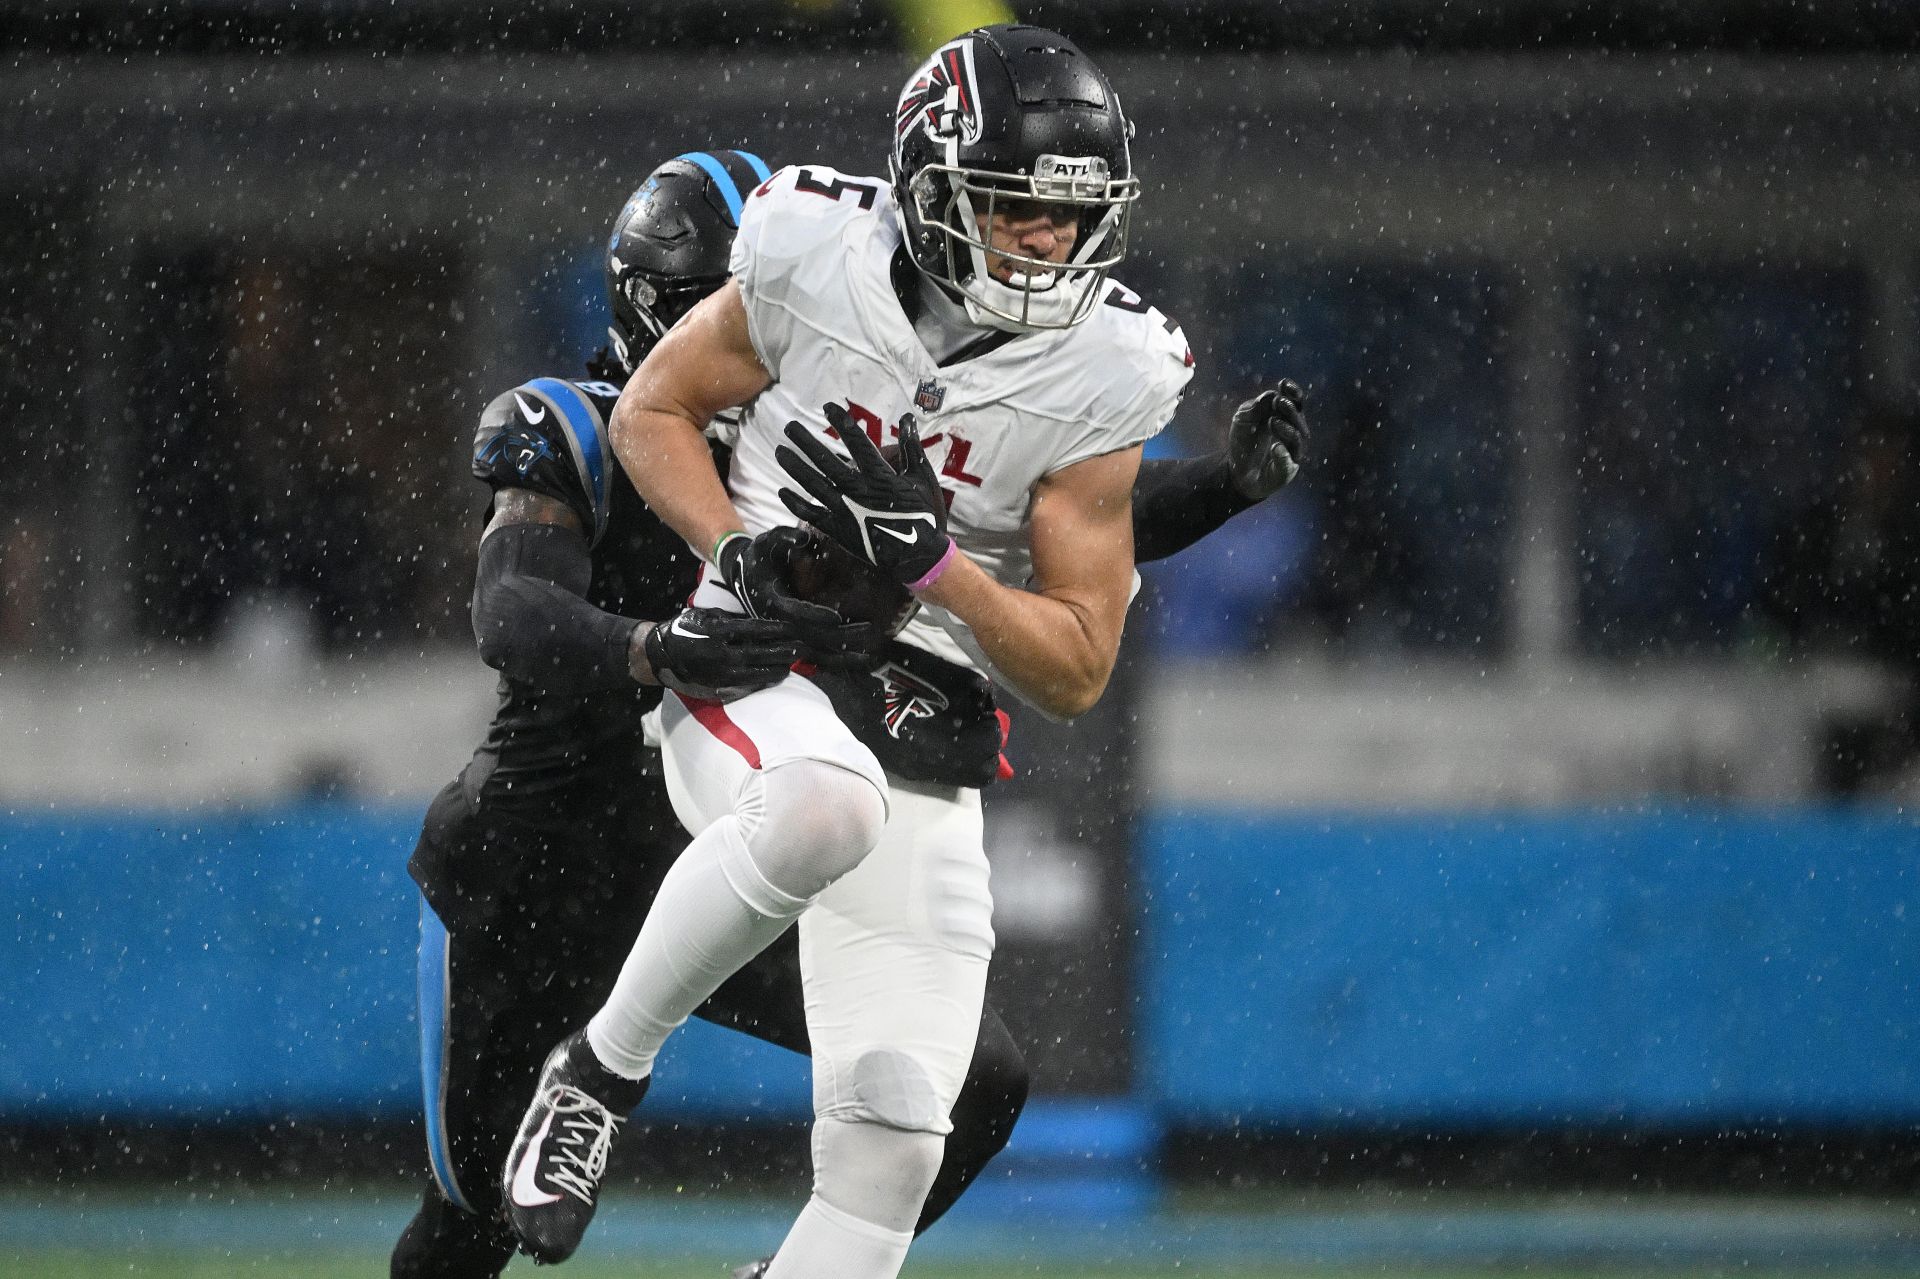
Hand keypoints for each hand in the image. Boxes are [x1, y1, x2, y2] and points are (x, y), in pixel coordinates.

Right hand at [638, 606, 804, 700]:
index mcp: (717, 632)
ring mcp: (719, 673)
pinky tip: (774, 677)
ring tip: (791, 665)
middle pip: (759, 653)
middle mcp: (720, 654)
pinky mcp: (718, 686)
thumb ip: (731, 619)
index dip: (775, 630)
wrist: (661, 655)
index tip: (792, 628)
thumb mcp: (705, 616)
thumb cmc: (685, 629)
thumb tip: (759, 620)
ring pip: (755, 673)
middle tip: (801, 649)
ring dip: (776, 669)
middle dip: (782, 651)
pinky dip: (762, 681)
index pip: (754, 630)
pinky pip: (745, 684)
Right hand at [720, 526, 885, 668]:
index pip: (796, 610)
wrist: (743, 573)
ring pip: (812, 650)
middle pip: (809, 634)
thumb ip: (785, 537)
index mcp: (771, 599)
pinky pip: (813, 652)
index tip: (837, 617)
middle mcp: (778, 620)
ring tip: (867, 656)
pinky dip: (833, 659)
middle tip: (866, 631)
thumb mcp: (768, 541)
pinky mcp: (790, 636)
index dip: (816, 614)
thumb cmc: (759, 556)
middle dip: (838, 636)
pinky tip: (854, 661)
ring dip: (839, 655)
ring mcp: (784, 631)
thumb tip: (803, 538)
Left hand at [775, 403, 952, 587]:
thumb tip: (907, 418)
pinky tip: (783, 491)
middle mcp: (858, 490)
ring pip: (814, 484)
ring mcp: (845, 510)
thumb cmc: (923, 515)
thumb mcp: (922, 477)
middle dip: (807, 442)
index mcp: (880, 476)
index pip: (857, 442)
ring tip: (780, 451)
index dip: (842, 423)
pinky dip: (796, 503)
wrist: (917, 555)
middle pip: (826, 461)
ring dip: (795, 467)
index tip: (828, 407)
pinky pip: (812, 513)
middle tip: (790, 426)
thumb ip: (912, 447)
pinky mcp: (838, 529)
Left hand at [1227, 379, 1310, 499]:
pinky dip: (1283, 455)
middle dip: (1290, 410)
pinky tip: (1275, 448)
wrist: (1236, 472)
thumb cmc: (1244, 443)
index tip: (1284, 384)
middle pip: (1299, 419)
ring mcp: (1291, 453)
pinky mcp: (1286, 471)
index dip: (1293, 393)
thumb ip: (1255, 407)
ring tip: (1272, 422)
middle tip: (1278, 403)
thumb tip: (1271, 395)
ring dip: (1287, 429)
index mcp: (1284, 418)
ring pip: (1297, 440)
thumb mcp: (1243, 420)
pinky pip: (1288, 463)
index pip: (1295, 403)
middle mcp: (1293, 434)